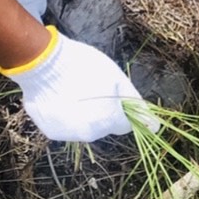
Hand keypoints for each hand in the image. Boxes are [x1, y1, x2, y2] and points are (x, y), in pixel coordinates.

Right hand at [2, 28, 159, 142]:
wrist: (43, 63)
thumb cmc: (83, 65)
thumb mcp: (115, 76)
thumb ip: (134, 102)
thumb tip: (155, 125)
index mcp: (109, 120)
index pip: (125, 124)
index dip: (122, 108)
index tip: (115, 96)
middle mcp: (90, 134)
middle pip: (104, 126)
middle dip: (102, 111)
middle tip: (91, 88)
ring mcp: (68, 134)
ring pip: (83, 127)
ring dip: (83, 114)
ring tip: (72, 91)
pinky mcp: (50, 132)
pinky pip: (64, 126)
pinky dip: (65, 116)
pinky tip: (59, 97)